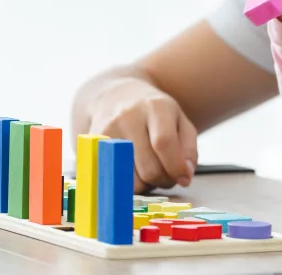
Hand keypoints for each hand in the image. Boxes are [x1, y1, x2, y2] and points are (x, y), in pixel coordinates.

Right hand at [86, 76, 197, 191]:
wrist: (116, 96)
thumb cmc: (154, 114)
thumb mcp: (180, 121)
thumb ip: (189, 149)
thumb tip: (185, 177)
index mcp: (155, 106)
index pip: (163, 143)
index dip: (175, 167)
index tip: (183, 178)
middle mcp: (128, 117)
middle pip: (148, 168)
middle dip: (163, 180)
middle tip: (167, 176)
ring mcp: (107, 132)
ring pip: (130, 180)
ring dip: (145, 184)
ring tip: (148, 170)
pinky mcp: (92, 148)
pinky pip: (112, 180)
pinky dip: (126, 184)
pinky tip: (131, 170)